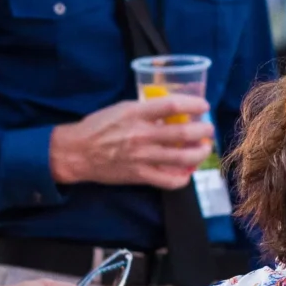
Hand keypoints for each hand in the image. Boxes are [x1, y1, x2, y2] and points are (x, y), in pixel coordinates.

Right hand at [50, 95, 214, 190]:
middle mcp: (141, 135)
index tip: (203, 105)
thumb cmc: (97, 126)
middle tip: (208, 129)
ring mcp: (142, 157)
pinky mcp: (139, 175)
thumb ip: (146, 110)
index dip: (193, 104)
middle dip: (203, 131)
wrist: (77, 152)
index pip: (173, 105)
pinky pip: (169, 180)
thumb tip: (171, 112)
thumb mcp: (122, 109)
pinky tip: (186, 172)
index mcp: (136, 113)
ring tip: (203, 149)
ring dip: (199, 153)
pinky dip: (183, 177)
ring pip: (181, 158)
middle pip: (183, 133)